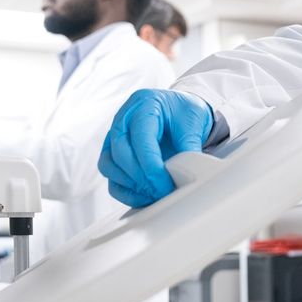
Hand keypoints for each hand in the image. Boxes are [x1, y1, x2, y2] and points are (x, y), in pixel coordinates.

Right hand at [98, 89, 213, 207]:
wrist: (179, 110)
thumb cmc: (184, 112)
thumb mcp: (193, 124)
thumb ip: (189, 148)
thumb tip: (187, 177)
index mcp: (144, 105)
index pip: (140, 138)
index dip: (150, 165)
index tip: (165, 184)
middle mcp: (124, 119)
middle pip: (120, 152)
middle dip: (140, 178)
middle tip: (162, 191)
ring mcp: (114, 137)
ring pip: (108, 165)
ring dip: (130, 185)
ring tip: (154, 194)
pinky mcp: (113, 154)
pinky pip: (111, 177)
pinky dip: (125, 191)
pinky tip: (145, 196)